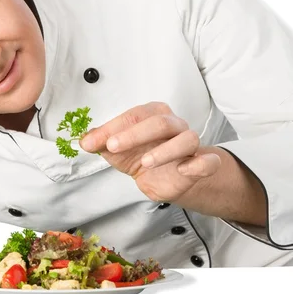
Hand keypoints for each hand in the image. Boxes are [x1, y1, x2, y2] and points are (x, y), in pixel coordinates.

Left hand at [79, 102, 220, 202]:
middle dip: (135, 134)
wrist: (163, 178)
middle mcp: (174, 125)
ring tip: (145, 162)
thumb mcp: (116, 150)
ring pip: (187, 139)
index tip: (94, 141)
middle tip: (114, 146)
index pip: (135, 115)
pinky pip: (208, 161)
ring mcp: (189, 143)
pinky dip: (200, 163)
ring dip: (166, 150)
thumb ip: (101, 142)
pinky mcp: (201, 163)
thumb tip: (84, 140)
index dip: (114, 127)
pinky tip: (185, 169)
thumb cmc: (140, 155)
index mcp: (153, 115)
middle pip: (160, 122)